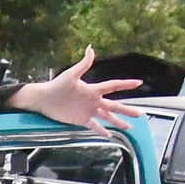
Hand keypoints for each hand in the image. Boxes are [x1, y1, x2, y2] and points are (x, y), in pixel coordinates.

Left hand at [11, 47, 141, 126]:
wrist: (44, 99)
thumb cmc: (57, 85)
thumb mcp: (71, 74)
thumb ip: (83, 64)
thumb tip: (90, 48)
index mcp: (93, 90)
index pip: (113, 86)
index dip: (126, 84)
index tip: (139, 82)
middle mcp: (93, 100)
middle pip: (114, 106)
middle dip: (127, 110)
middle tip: (140, 114)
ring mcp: (88, 111)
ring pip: (107, 117)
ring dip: (118, 121)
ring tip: (129, 127)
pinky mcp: (80, 119)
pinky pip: (94, 126)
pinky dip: (101, 130)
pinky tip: (110, 135)